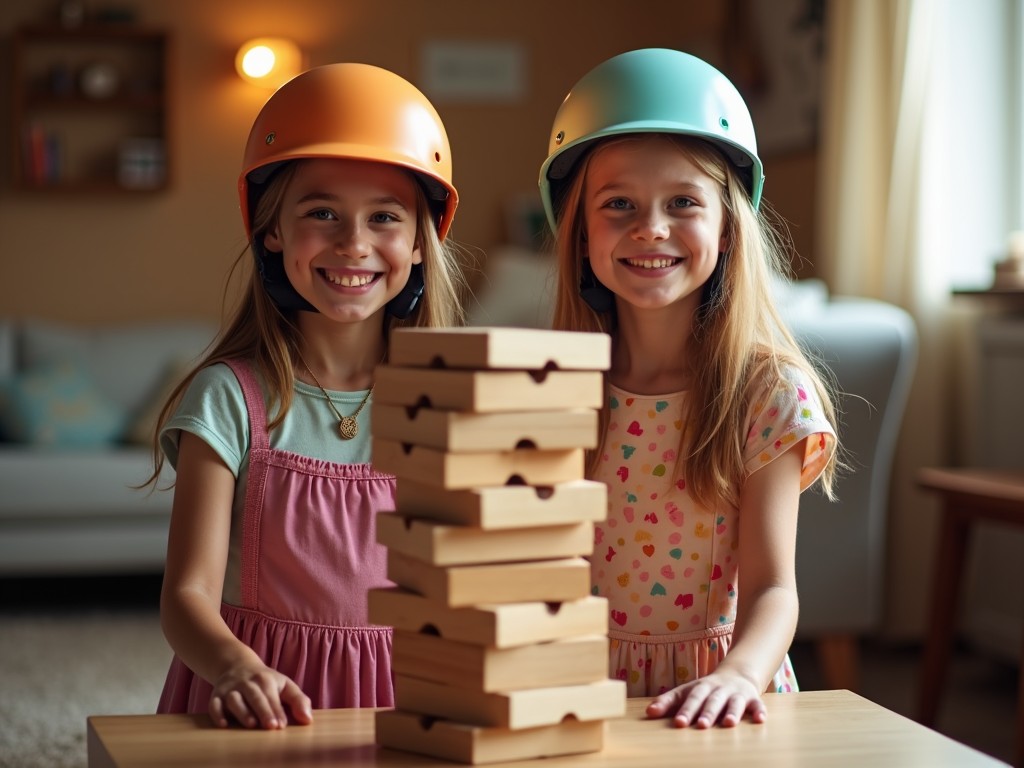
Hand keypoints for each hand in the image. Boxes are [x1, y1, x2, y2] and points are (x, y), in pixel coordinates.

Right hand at [209, 661, 312, 728]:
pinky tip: (223, 724)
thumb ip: (299, 701)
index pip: (272, 696)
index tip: (282, 725)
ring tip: (251, 724)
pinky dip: (217, 713)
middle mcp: (247, 683)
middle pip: (255, 696)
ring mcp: (231, 689)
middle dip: (264, 711)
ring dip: (242, 711)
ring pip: (234, 699)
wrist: (237, 665)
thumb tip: (308, 720)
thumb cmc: (265, 681)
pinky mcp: (216, 695)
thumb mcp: (285, 685)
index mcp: (266, 680)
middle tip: (271, 726)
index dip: (277, 711)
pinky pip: (214, 704)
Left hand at [645, 669, 766, 728]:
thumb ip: (668, 702)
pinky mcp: (753, 699)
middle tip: (700, 725)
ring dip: (732, 712)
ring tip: (728, 724)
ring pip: (734, 703)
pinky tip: (760, 720)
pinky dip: (759, 711)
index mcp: (700, 688)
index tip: (678, 723)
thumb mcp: (687, 691)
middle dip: (706, 713)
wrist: (737, 674)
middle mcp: (718, 690)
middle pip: (711, 701)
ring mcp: (736, 694)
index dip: (685, 710)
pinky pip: (757, 705)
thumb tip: (648, 713)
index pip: (691, 698)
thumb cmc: (706, 690)